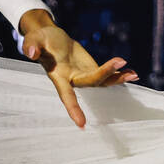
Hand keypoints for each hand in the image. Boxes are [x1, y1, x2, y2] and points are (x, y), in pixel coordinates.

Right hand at [21, 18, 137, 127]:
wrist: (51, 38)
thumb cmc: (40, 40)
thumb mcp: (34, 39)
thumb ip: (31, 46)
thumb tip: (30, 53)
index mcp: (58, 76)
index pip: (66, 95)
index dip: (73, 109)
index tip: (82, 125)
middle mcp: (72, 79)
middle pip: (91, 81)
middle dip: (106, 73)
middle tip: (121, 61)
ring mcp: (83, 75)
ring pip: (102, 81)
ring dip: (118, 78)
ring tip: (134, 74)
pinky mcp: (91, 69)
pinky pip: (107, 75)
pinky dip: (120, 74)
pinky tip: (133, 73)